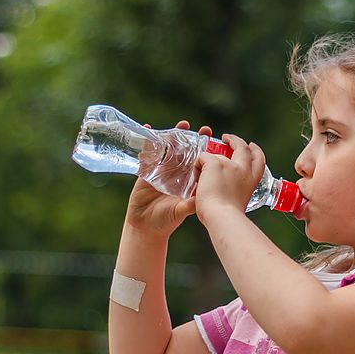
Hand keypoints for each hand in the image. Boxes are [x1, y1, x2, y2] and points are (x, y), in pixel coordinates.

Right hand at [125, 120, 211, 239]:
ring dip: (169, 136)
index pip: (195, 159)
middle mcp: (175, 173)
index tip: (209, 135)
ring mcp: (160, 172)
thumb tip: (206, 196)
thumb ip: (192, 203)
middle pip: (180, 150)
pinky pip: (146, 155)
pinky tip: (147, 129)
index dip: (201, 147)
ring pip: (165, 150)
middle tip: (190, 125)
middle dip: (185, 137)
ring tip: (177, 125)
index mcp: (186, 180)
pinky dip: (146, 143)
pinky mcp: (145, 173)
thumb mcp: (182, 210)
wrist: (147, 228)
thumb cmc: (167, 221)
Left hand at [194, 133, 265, 225]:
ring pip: (217, 153)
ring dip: (208, 160)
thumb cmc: (228, 217)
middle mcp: (244, 169)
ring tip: (201, 172)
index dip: (256, 151)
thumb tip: (226, 191)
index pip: (259, 160)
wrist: (223, 217)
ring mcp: (230, 165)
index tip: (252, 146)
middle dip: (236, 140)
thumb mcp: (239, 202)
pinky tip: (197, 180)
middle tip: (227, 138)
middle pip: (243, 147)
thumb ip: (235, 192)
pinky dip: (197, 167)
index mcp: (252, 180)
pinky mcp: (215, 164)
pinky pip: (202, 157)